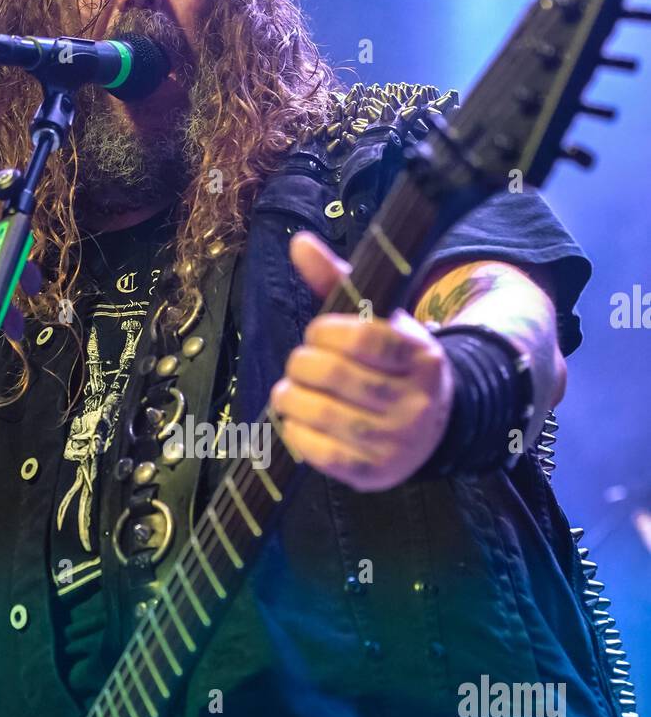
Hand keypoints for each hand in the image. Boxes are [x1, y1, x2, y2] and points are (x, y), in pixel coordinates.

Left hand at [268, 230, 454, 491]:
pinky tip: (293, 421)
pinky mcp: (377, 473)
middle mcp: (417, 402)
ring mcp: (399, 442)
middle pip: (338, 376)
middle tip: (296, 364)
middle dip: (301, 365)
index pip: (363, 337)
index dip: (325, 332)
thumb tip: (299, 243)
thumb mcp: (378, 320)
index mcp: (422, 357)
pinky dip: (298, 435)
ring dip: (291, 400)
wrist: (430, 426)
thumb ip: (339, 281)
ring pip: (327, 416)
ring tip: (286, 392)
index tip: (317, 333)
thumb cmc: (392, 364)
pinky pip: (326, 455)